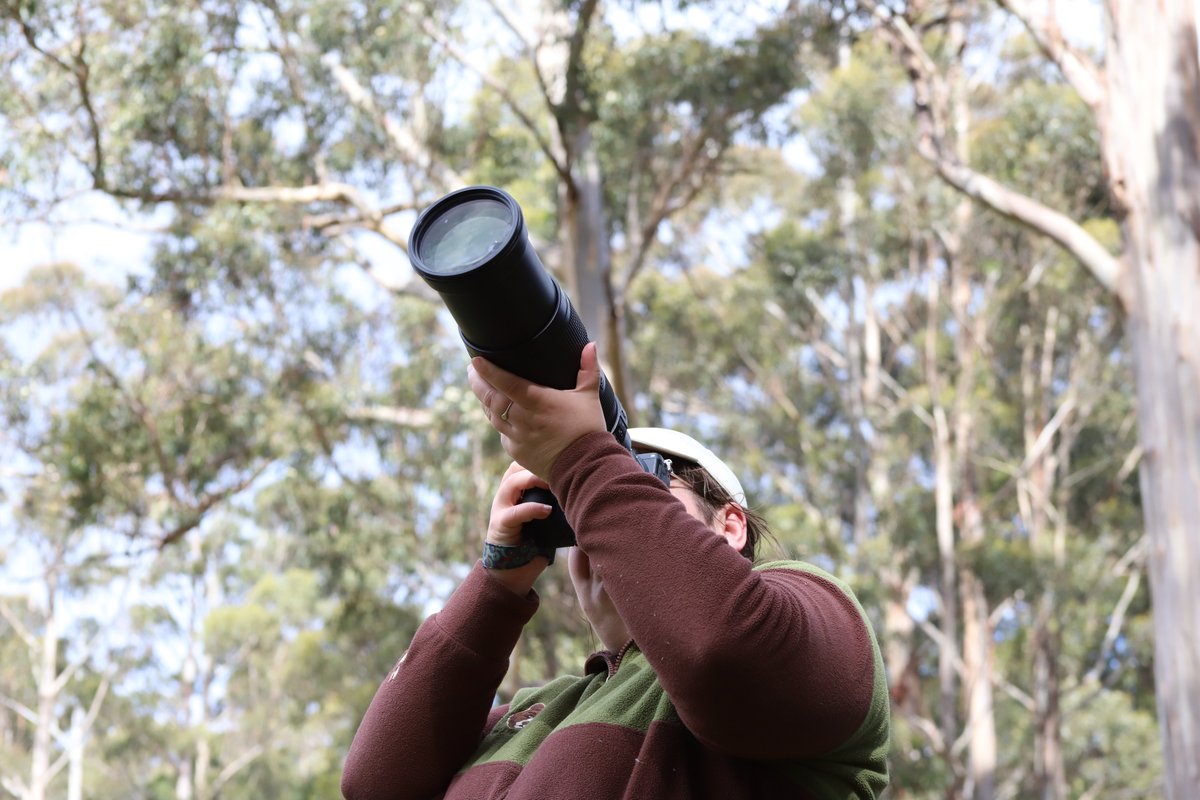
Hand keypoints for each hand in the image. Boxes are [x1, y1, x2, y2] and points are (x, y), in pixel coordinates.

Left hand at [467, 342, 605, 479]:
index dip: (488, 371)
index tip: (475, 360)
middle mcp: (523, 418)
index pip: (506, 383)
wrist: (585, 466)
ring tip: (480, 388)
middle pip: (491, 398)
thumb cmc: (588, 429)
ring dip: (484, 401)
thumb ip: (588, 368)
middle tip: (472, 370)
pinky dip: (498, 421)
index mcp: (538, 401)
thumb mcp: (590, 396)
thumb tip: (590, 345)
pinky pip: (502, 433)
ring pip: (492, 416)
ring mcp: (517, 437)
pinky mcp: (516, 452)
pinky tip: (498, 414)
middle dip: (478, 382)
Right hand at [485, 462, 553, 595]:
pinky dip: (532, 509)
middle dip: (536, 464)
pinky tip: (546, 511)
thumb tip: (587, 490)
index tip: (563, 454)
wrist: (512, 570)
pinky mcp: (500, 526)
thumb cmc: (533, 541)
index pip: (523, 463)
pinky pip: (515, 513)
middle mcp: (505, 495)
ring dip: (532, 480)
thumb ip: (555, 501)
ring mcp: (500, 509)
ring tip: (552, 483)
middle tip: (561, 465)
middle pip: (516, 467)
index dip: (540, 458)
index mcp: (515, 489)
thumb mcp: (545, 517)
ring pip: (512, 484)